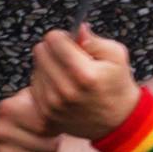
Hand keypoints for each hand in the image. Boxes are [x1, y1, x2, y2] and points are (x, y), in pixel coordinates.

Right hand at [0, 86, 62, 151]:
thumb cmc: (25, 126)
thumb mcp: (32, 105)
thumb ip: (47, 101)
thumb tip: (70, 102)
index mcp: (9, 108)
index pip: (50, 121)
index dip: (57, 124)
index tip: (50, 124)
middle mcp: (2, 130)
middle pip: (53, 142)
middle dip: (56, 143)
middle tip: (47, 141)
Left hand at [25, 22, 137, 142]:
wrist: (118, 121)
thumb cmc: (117, 85)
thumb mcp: (116, 56)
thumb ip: (95, 40)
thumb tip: (77, 29)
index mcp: (84, 74)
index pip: (53, 39)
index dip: (64, 37)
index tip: (72, 43)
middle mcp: (65, 90)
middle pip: (40, 51)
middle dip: (54, 49)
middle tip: (69, 57)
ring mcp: (53, 105)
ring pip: (36, 67)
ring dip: (49, 66)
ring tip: (68, 75)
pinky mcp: (46, 114)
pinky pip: (34, 86)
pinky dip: (46, 83)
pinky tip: (62, 88)